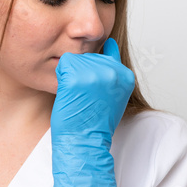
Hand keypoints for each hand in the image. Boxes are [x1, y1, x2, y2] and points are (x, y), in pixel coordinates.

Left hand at [51, 37, 134, 186]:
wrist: (85, 143)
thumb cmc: (95, 122)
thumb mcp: (113, 93)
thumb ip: (113, 69)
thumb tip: (109, 42)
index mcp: (125, 75)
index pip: (104, 56)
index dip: (93, 74)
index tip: (93, 93)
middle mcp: (113, 71)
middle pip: (86, 56)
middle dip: (81, 74)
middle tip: (85, 98)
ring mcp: (94, 73)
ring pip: (74, 59)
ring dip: (71, 77)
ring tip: (79, 98)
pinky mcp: (75, 77)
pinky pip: (62, 65)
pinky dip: (61, 79)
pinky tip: (70, 95)